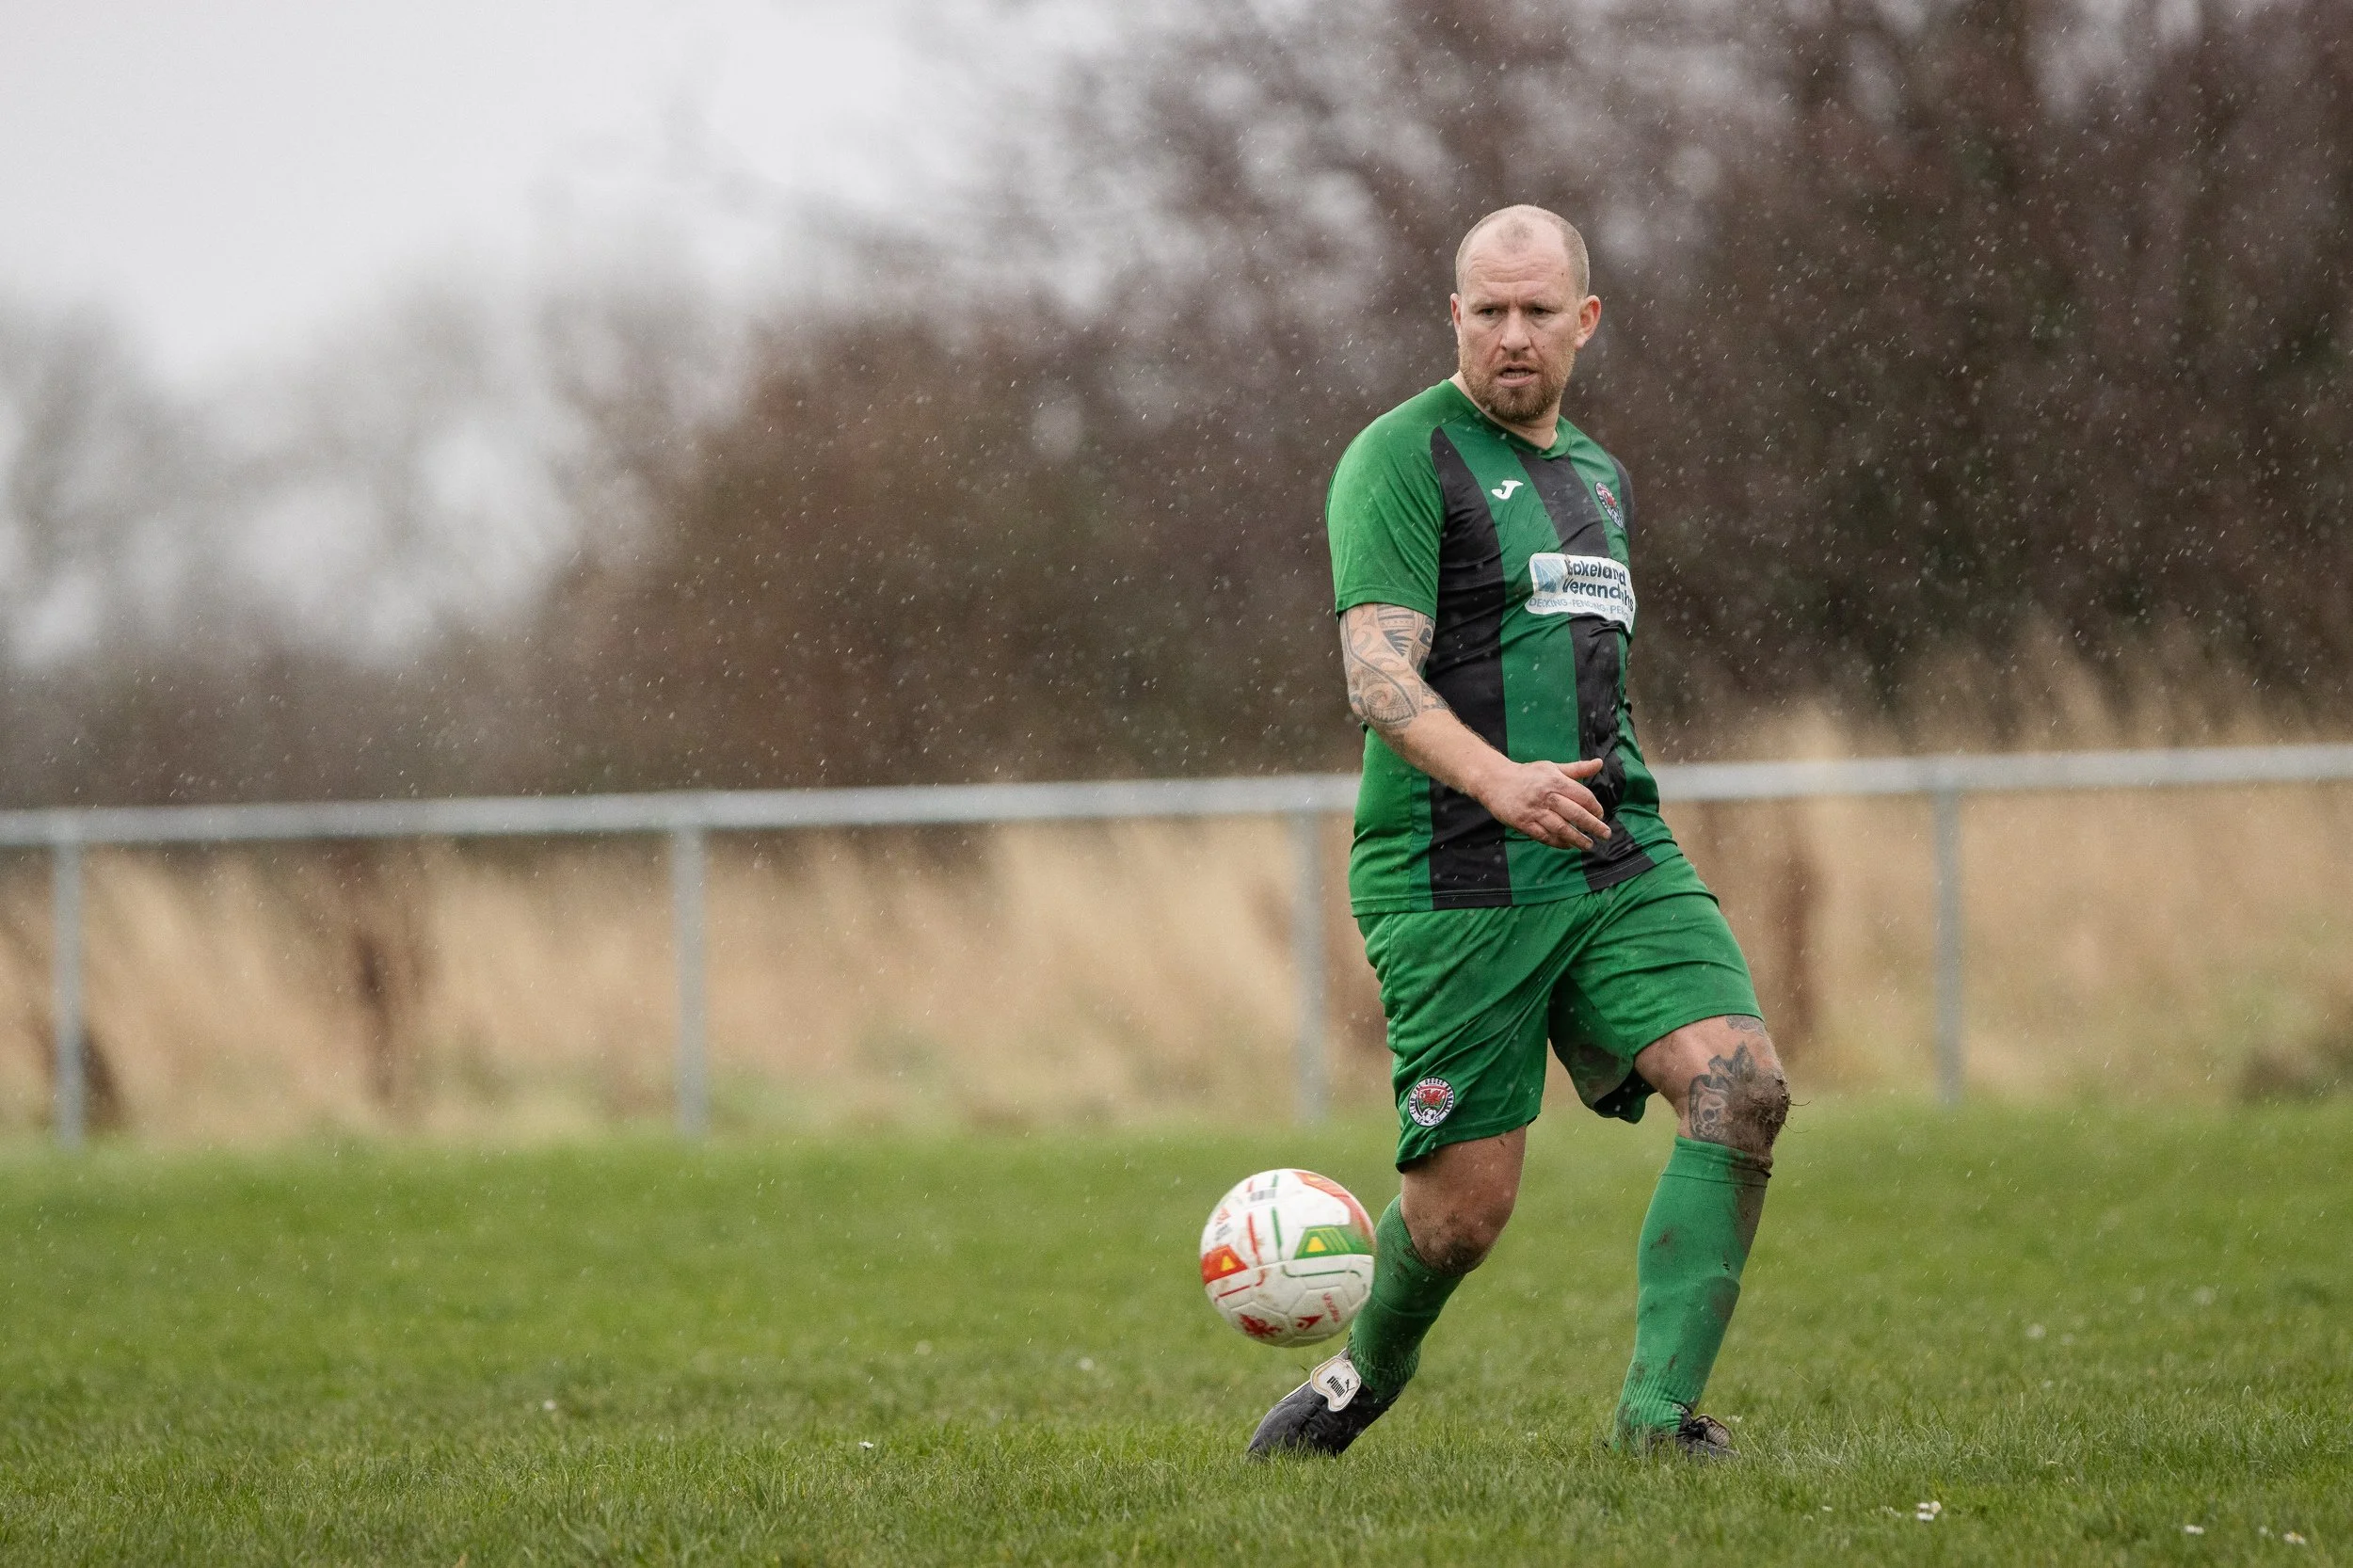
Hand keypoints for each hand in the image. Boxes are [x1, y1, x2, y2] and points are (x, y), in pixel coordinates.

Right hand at [1475, 758, 1611, 849]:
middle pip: (1574, 813)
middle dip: (1592, 825)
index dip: (1594, 807)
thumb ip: (1577, 769)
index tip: (1600, 815)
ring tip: (1588, 845)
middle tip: (1605, 834)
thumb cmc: (1527, 774)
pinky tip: (1568, 845)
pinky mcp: (1523, 823)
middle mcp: (1546, 796)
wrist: (1495, 781)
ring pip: (1560, 828)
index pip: (1582, 796)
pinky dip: (1557, 842)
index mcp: (1555, 780)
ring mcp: (1534, 811)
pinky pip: (1544, 836)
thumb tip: (1599, 763)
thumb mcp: (1552, 767)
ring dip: (1577, 838)